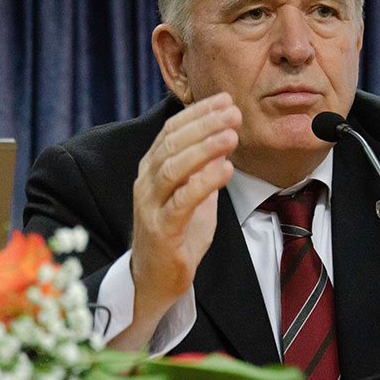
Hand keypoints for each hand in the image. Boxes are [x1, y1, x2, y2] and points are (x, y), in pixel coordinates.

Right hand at [111, 93, 240, 349]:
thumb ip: (201, 166)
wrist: (154, 280)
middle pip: (172, 144)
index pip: (171, 131)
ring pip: (173, 168)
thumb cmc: (176, 234)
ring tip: (232, 136)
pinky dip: (204, 182)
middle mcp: (146, 183)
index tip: (225, 100)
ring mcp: (150, 206)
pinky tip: (226, 170)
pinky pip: (182, 201)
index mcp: (151, 170)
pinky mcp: (160, 231)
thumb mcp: (191, 193)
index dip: (197, 113)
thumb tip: (223, 134)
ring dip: (204, 148)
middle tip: (233, 112)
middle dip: (204, 124)